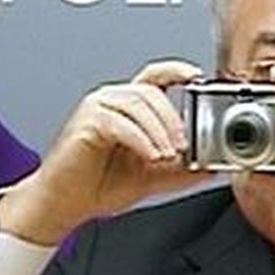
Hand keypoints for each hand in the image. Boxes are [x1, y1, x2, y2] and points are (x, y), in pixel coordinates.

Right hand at [0, 60, 208, 244]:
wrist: (64, 203)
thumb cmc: (96, 185)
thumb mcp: (151, 176)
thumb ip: (179, 169)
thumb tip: (210, 167)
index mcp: (127, 107)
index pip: (155, 77)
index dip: (177, 71)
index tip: (197, 76)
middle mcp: (111, 101)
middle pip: (151, 93)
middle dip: (174, 119)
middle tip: (185, 146)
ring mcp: (96, 108)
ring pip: (139, 105)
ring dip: (160, 131)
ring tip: (168, 156)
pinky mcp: (86, 122)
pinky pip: (122, 124)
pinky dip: (142, 140)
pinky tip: (151, 157)